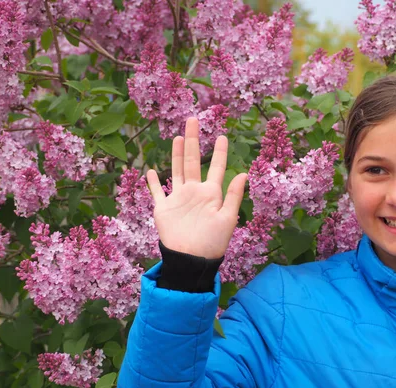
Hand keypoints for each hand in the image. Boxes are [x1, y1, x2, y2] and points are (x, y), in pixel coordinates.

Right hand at [146, 117, 247, 258]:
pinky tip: (151, 171)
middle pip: (193, 161)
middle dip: (193, 141)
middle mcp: (194, 192)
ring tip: (178, 137)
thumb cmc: (212, 242)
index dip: (220, 152)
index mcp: (211, 194)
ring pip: (177, 170)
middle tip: (193, 120)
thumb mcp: (228, 218)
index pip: (216, 168)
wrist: (191, 259)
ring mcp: (179, 199)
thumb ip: (233, 195)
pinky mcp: (164, 209)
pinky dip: (153, 183)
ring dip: (177, 154)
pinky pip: (157, 192)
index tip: (222, 136)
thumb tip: (244, 172)